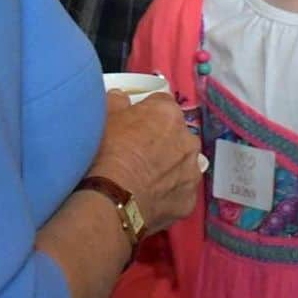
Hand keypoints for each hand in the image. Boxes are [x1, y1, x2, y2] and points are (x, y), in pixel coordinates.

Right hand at [89, 91, 201, 234]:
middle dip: (163, 141)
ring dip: (170, 168)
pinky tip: (150, 200)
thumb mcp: (105, 117)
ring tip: (145, 180)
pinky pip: (180, 193)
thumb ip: (117, 100)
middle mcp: (188, 139)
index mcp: (169, 113)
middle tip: (139, 155)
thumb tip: (121, 96)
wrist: (112, 200)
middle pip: (176, 135)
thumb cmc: (108, 153)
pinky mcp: (189, 201)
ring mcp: (192, 172)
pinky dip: (169, 195)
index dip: (146, 114)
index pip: (161, 104)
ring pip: (182, 164)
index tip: (134, 126)